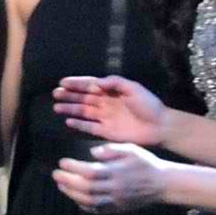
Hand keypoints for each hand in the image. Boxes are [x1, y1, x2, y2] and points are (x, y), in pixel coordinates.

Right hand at [54, 74, 168, 145]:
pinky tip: (68, 121)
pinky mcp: (106, 132)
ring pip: (83, 112)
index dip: (76, 84)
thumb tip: (96, 83)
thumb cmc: (148, 104)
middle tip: (55, 94)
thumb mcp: (133, 88)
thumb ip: (114, 83)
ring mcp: (105, 118)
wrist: (159, 125)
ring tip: (57, 107)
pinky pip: (89, 128)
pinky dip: (79, 125)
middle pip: (83, 99)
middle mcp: (105, 103)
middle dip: (69, 96)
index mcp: (111, 91)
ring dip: (70, 109)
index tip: (62, 83)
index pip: (90, 85)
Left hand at [54, 142, 167, 213]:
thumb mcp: (131, 150)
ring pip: (89, 201)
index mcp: (118, 172)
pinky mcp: (118, 208)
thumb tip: (92, 153)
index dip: (73, 168)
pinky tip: (76, 198)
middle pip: (86, 188)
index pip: (90, 172)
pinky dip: (84, 205)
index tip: (62, 162)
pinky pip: (98, 210)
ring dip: (72, 194)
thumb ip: (111, 150)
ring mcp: (116, 200)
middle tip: (56, 174)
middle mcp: (116, 188)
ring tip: (61, 185)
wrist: (163, 184)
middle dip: (68, 181)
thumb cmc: (146, 163)